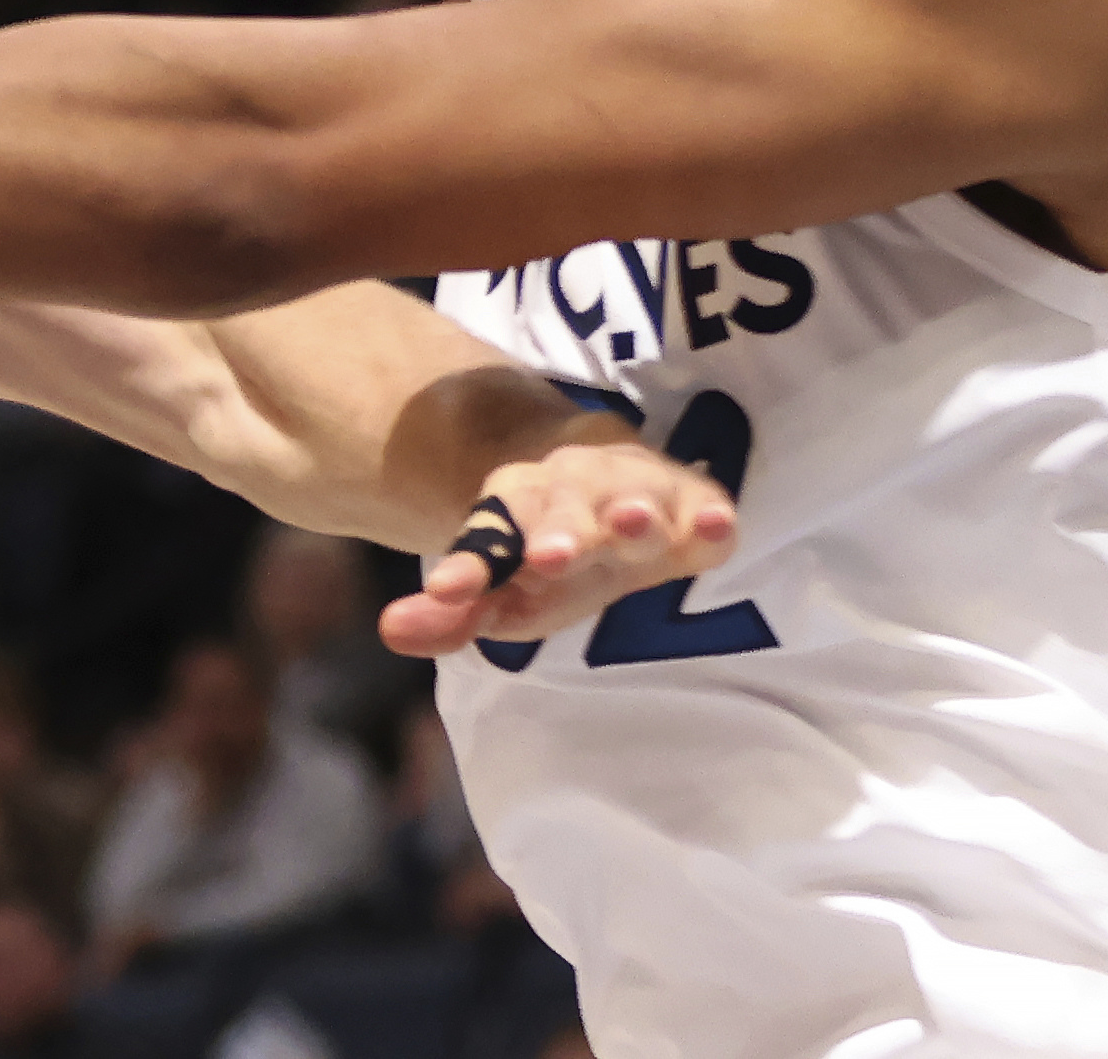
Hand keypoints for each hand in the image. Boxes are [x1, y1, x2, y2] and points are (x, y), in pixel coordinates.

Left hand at [378, 437, 734, 658]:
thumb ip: (450, 612)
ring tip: (631, 523)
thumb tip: (392, 630)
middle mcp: (578, 488)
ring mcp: (639, 491)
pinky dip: (710, 516)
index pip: (491, 530)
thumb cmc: (548, 549)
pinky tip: (715, 528)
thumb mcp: (500, 586)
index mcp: (520, 505)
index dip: (472, 561)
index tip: (448, 589)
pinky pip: (705, 506)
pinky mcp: (694, 504)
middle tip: (548, 555)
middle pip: (566, 503)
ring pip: (635, 494)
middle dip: (561, 528)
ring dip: (634, 511)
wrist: (602, 477)